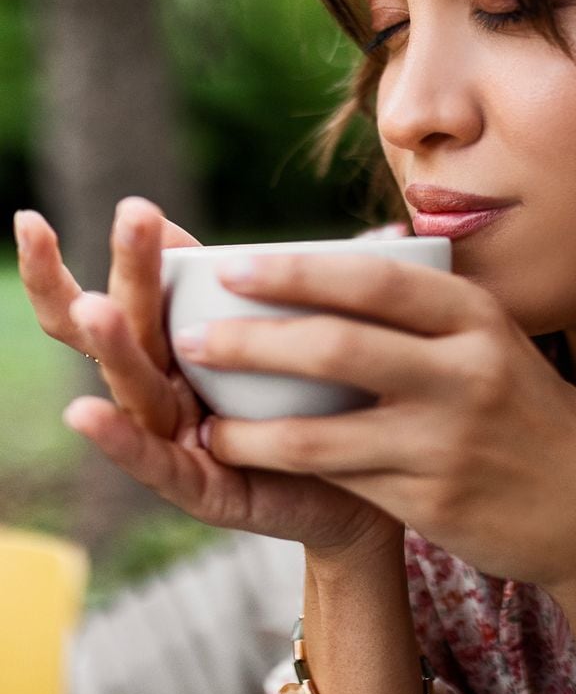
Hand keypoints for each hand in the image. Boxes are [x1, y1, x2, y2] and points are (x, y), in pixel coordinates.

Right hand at [14, 200, 401, 555]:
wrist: (372, 490)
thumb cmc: (338, 410)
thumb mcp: (320, 346)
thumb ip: (314, 300)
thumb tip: (361, 236)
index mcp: (191, 345)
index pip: (145, 291)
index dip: (129, 252)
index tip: (131, 203)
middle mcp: (174, 386)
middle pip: (134, 322)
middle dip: (130, 269)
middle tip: (134, 215)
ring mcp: (180, 436)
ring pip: (133, 383)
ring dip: (111, 341)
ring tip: (95, 305)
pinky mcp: (198, 487)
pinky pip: (152, 462)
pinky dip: (117, 438)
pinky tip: (84, 412)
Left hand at [182, 252, 575, 591]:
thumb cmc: (523, 407)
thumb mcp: (492, 340)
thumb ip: (424, 311)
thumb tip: (328, 271)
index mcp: (477, 318)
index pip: (374, 280)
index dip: (296, 271)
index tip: (234, 266)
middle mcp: (465, 372)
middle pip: (337, 346)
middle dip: (252, 340)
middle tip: (191, 336)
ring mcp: (448, 440)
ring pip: (322, 428)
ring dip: (247, 423)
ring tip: (197, 414)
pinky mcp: (433, 500)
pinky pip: (339, 478)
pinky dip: (282, 466)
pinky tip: (249, 457)